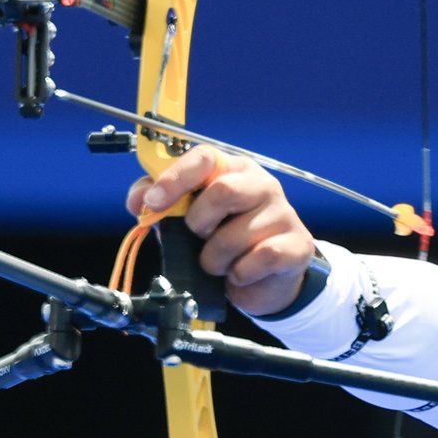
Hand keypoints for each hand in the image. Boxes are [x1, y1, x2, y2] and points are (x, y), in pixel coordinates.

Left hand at [127, 146, 315, 315]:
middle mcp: (262, 185)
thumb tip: (140, 201)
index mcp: (234, 170)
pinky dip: (240, 273)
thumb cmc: (225, 241)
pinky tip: (240, 273)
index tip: (154, 202)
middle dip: (199, 223)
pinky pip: (260, 258)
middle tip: (198, 237)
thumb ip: (163, 203)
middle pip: (224, 191)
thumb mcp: (190, 218)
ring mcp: (284, 214)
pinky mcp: (297, 245)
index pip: (205, 158)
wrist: (266, 279)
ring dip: (216, 259)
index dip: (176, 178)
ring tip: (220, 263)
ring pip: (236, 234)